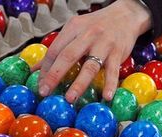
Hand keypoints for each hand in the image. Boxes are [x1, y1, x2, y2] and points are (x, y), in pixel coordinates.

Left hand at [37, 0, 151, 101]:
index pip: (55, 50)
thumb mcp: (75, 30)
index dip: (45, 69)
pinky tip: (106, 97)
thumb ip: (58, 48)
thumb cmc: (98, 25)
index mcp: (73, 28)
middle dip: (54, 76)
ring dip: (79, 84)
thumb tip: (36, 68)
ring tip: (70, 98)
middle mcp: (87, 35)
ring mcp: (103, 44)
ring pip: (89, 66)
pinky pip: (113, 71)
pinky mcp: (118, 53)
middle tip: (45, 91)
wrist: (125, 15)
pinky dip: (110, 85)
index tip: (40, 84)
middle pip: (67, 56)